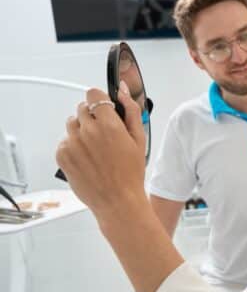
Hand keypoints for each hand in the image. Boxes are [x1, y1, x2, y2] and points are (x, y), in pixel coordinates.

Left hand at [56, 81, 145, 220]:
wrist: (118, 200)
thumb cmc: (131, 172)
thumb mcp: (139, 139)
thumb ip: (131, 111)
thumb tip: (124, 91)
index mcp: (108, 124)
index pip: (93, 94)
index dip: (100, 101)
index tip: (105, 110)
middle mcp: (87, 131)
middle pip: (82, 108)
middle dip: (93, 117)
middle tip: (104, 135)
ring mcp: (72, 143)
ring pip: (72, 124)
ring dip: (82, 131)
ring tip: (95, 149)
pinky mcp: (62, 155)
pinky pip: (65, 141)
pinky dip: (74, 146)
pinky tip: (88, 158)